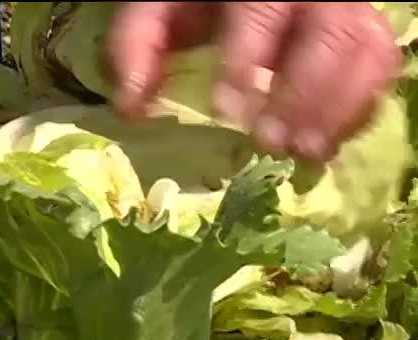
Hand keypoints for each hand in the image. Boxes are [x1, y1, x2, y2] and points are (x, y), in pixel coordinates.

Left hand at [108, 2, 401, 161]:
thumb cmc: (193, 2)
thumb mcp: (157, 10)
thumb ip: (137, 46)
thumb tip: (132, 107)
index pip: (259, 11)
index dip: (247, 59)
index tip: (226, 110)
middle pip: (329, 34)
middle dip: (302, 93)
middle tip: (272, 142)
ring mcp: (343, 12)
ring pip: (365, 52)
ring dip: (338, 108)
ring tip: (305, 153)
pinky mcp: (360, 38)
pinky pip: (379, 70)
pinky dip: (359, 111)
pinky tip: (327, 144)